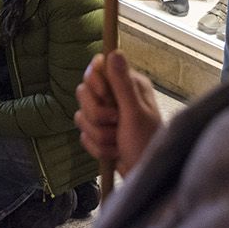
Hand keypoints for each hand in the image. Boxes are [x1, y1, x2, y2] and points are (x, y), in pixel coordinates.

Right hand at [76, 50, 161, 176]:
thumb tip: (114, 52)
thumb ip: (122, 84)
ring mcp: (108, 115)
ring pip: (82, 115)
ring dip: (99, 134)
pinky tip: (113, 152)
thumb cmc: (146, 144)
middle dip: (97, 115)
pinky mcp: (100, 132)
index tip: (103, 94)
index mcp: (129, 84)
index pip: (98, 66)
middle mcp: (117, 96)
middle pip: (84, 92)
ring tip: (117, 143)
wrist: (144, 175)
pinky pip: (83, 134)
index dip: (95, 81)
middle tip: (116, 124)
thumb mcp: (135, 113)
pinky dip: (97, 147)